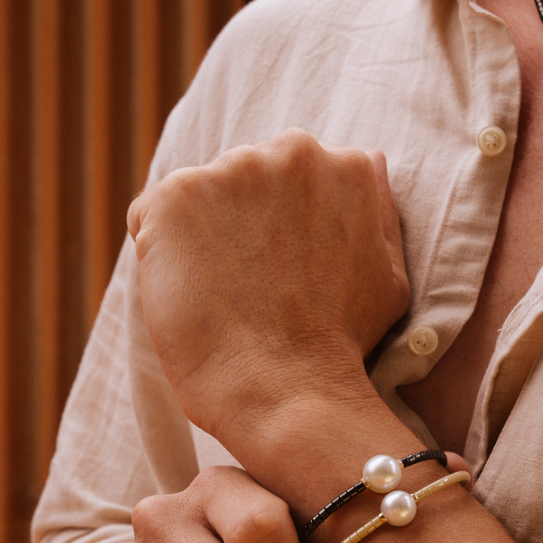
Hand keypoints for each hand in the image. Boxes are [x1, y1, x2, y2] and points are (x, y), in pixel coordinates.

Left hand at [127, 129, 408, 449]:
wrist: (291, 388)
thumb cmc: (343, 344)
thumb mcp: (390, 271)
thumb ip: (377, 213)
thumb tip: (367, 162)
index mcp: (347, 167)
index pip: (297, 177)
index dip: (288, 228)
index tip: (291, 271)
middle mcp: (293, 153)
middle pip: (250, 179)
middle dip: (247, 222)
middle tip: (258, 286)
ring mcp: (232, 171)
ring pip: (202, 198)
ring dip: (205, 238)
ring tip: (227, 295)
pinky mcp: (176, 197)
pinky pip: (152, 218)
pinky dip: (162, 255)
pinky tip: (194, 295)